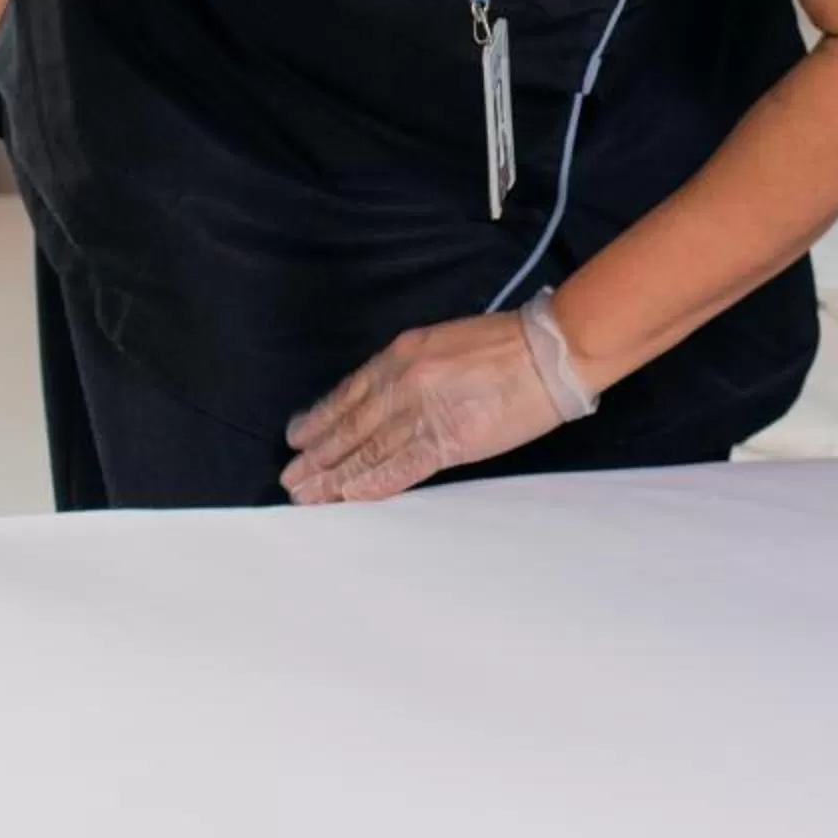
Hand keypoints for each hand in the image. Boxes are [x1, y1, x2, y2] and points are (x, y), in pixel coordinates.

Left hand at [281, 310, 561, 503]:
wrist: (546, 352)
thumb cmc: (503, 345)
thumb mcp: (443, 341)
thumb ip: (409, 369)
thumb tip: (384, 398)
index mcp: (403, 354)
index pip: (350, 392)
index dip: (321, 417)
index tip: (298, 435)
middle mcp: (404, 381)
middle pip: (350, 424)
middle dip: (318, 453)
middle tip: (290, 477)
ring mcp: (424, 411)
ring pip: (368, 449)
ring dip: (334, 475)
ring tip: (307, 493)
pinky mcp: (449, 440)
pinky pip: (402, 466)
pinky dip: (373, 482)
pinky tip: (350, 495)